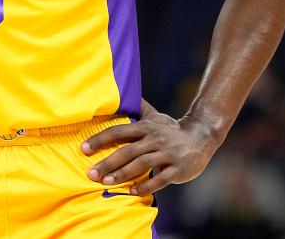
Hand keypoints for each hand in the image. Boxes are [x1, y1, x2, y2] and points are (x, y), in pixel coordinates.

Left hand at [80, 108, 220, 195]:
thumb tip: (122, 93)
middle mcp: (155, 139)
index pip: (118, 131)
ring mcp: (167, 154)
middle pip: (128, 151)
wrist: (201, 139)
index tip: (83, 149)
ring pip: (142, 164)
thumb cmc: (171, 131)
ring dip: (123, 174)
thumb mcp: (155, 117)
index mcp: (146, 127)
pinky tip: (133, 191)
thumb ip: (138, 108)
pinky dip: (146, 185)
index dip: (100, 139)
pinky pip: (160, 178)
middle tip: (91, 174)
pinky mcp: (178, 169)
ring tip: (107, 183)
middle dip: (107, 162)